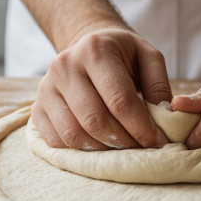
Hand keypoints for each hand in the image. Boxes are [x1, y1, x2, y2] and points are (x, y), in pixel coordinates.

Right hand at [32, 27, 170, 150]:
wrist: (86, 49)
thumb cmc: (121, 56)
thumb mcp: (147, 57)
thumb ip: (158, 84)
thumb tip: (164, 118)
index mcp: (94, 51)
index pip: (119, 100)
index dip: (141, 127)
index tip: (157, 142)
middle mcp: (64, 67)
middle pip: (94, 120)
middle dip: (122, 142)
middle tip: (140, 148)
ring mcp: (46, 88)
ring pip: (73, 135)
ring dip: (101, 150)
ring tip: (120, 148)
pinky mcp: (37, 108)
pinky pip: (56, 142)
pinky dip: (79, 151)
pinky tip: (97, 145)